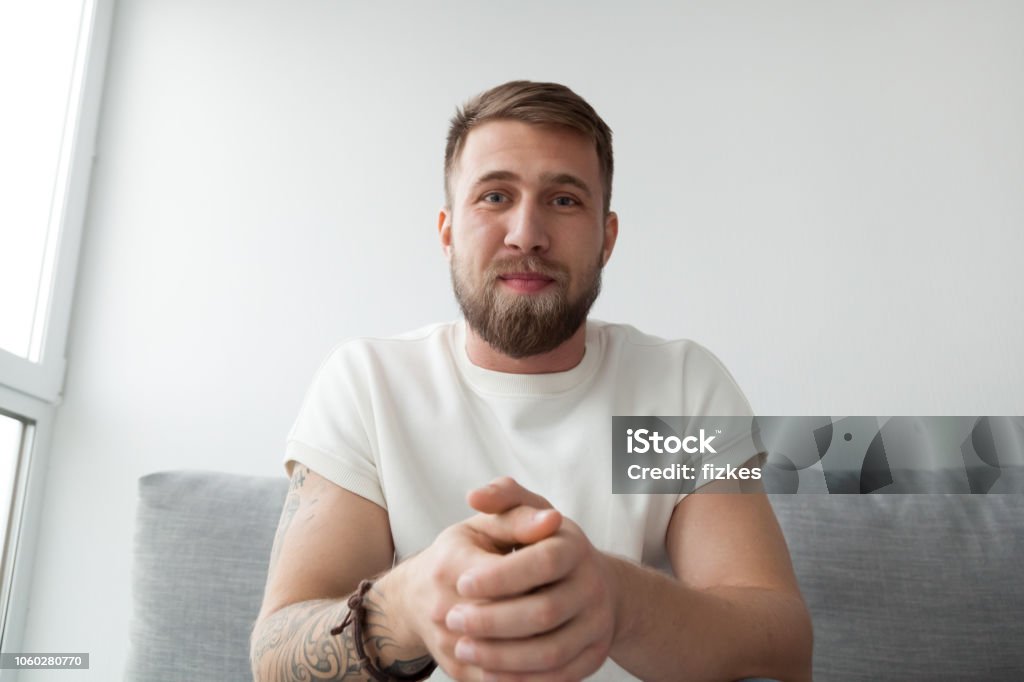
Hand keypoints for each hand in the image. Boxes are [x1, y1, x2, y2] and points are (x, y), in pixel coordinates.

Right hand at [386, 502, 562, 679]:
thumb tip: (552, 520)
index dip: (535, 573)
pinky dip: (530, 674)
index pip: (502, 573)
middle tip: (569, 603)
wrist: (418, 595)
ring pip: (505, 656)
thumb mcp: (485, 526)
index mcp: (450, 563)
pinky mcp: (458, 671)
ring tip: (568, 632)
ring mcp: (448, 644)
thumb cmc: (462, 553)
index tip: (559, 569)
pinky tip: (555, 658)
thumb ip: (519, 517)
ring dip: (540, 648)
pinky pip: (500, 680)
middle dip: (541, 611)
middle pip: (504, 617)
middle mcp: (442, 607)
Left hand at [445, 478, 622, 680]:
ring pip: (551, 651)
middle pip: (545, 611)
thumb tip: (476, 496)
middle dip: (492, 620)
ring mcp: (598, 624)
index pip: (543, 562)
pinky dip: (521, 680)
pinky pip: (558, 678)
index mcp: (574, 547)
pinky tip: (487, 673)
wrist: (587, 583)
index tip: (461, 582)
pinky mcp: (594, 656)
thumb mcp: (524, 513)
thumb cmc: (539, 544)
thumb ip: (502, 499)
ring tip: (463, 648)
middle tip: (452, 619)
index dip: (500, 576)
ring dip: (502, 657)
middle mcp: (593, 586)